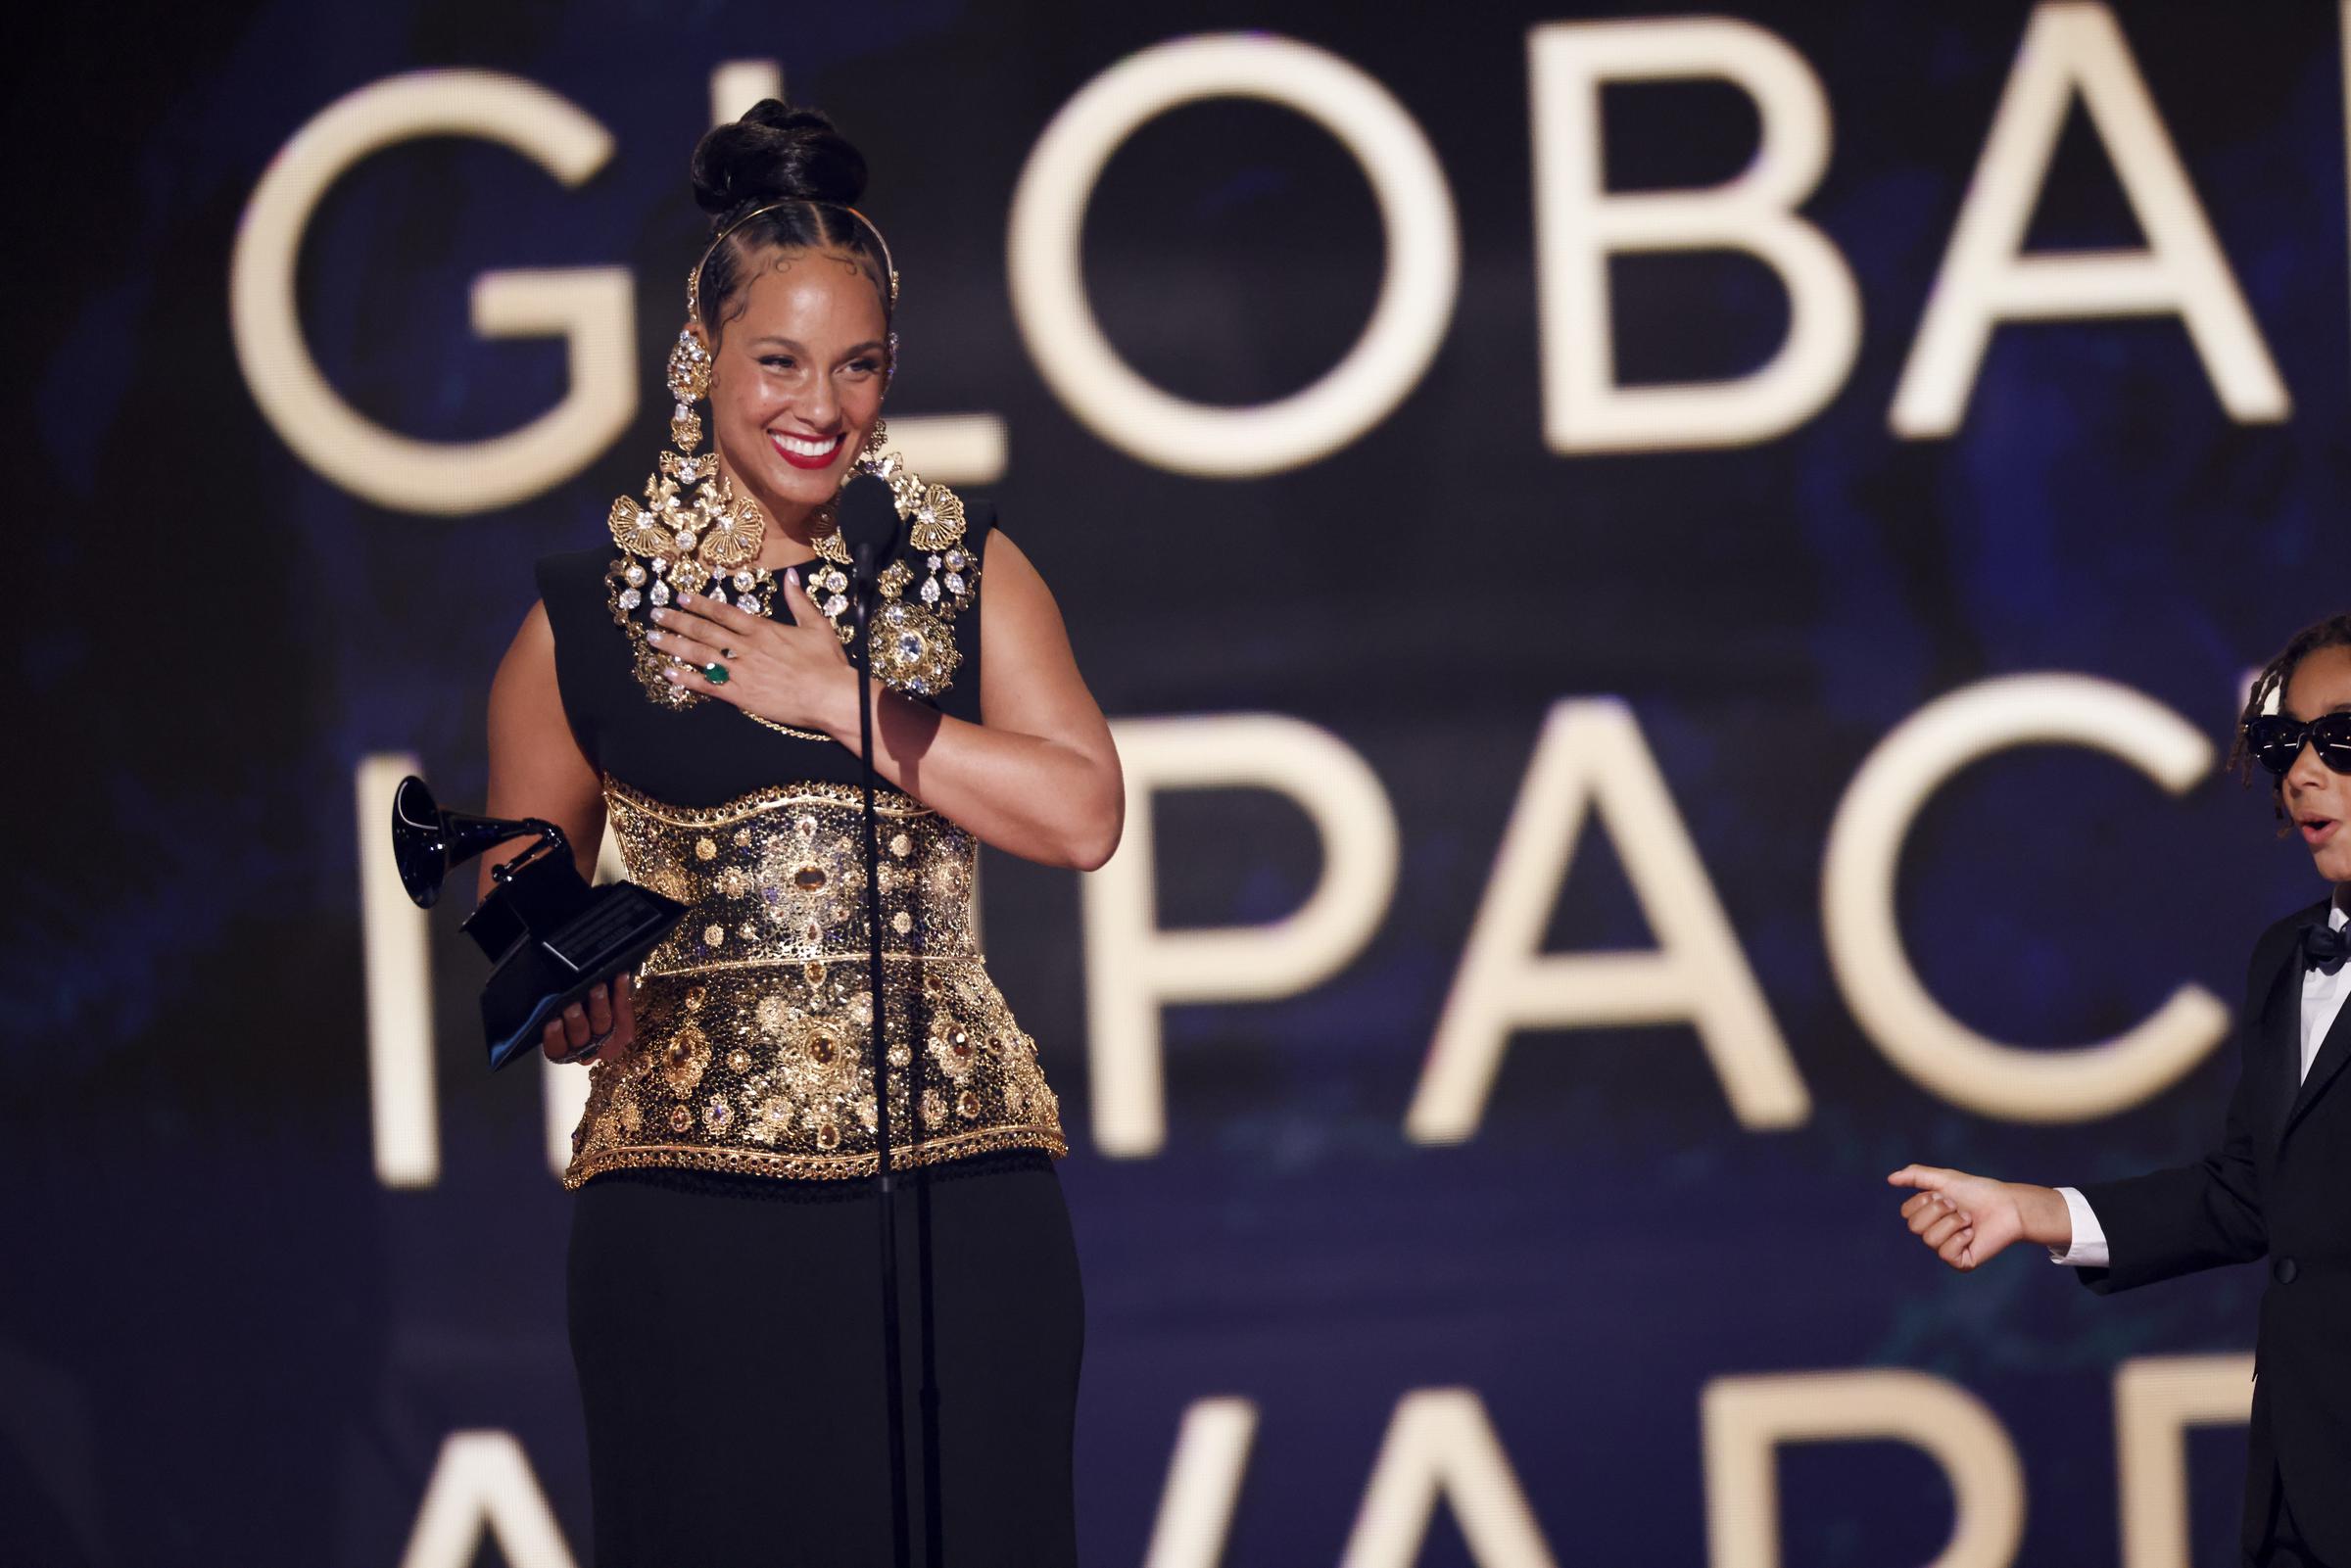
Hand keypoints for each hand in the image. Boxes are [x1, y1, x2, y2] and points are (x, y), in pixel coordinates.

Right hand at [543, 973, 636, 1064]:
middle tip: (572, 1004)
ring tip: (597, 986)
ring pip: (602, 1023)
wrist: (602, 1006)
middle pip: (580, 1035)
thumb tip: (546, 991)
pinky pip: (623, 1010)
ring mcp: (607, 1042)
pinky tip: (620, 976)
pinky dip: (621, 991)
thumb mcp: (557, 1011)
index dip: (554, 1036)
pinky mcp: (626, 1031)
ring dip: (599, 1004)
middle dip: (576, 1020)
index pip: (555, 1048)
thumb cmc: (572, 1008)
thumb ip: (551, 1007)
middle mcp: (585, 1051)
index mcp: (563, 1050)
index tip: (553, 1021)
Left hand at [646, 572, 854, 735]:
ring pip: (700, 655)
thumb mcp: (817, 625)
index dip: (700, 604)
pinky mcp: (741, 696)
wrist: (830, 697)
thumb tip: (791, 575)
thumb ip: (799, 600)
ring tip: (653, 638)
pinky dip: (686, 679)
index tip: (681, 597)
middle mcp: (746, 648)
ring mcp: (741, 672)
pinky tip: (668, 673)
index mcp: (763, 629)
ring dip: (673, 646)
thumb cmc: (828, 662)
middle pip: (704, 631)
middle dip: (677, 621)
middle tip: (656, 615)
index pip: (723, 613)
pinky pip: (707, 685)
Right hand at [1886, 1165, 2068, 1271]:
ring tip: (1969, 1219)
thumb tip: (1889, 1178)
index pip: (1906, 1213)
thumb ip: (1916, 1176)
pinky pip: (1945, 1253)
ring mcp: (1947, 1249)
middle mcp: (1935, 1233)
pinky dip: (1960, 1238)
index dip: (1923, 1202)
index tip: (1943, 1195)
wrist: (2008, 1206)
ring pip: (1930, 1239)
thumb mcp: (1944, 1179)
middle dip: (1938, 1211)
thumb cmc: (1979, 1192)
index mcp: (1929, 1215)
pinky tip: (1972, 1234)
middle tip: (1958, 1207)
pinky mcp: (1961, 1262)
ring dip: (1952, 1223)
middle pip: (1915, 1226)